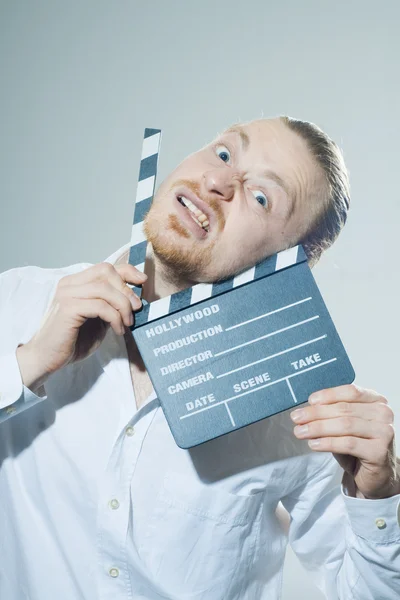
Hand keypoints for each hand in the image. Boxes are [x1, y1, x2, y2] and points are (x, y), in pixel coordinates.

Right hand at [16, 262, 145, 389]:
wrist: (48, 358)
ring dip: (123, 306)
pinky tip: (117, 330)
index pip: (105, 267)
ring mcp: (67, 294)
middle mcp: (70, 284)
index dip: (127, 271)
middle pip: (106, 272)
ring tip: (127, 323)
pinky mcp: (68, 308)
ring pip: (105, 289)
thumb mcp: (98, 319)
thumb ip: (111, 306)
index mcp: (76, 283)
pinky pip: (100, 306)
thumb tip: (135, 299)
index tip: (142, 281)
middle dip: (126, 290)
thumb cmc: (73, 340)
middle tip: (136, 309)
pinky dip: (114, 318)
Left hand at [290, 384, 399, 498]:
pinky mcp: (379, 452)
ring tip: (300, 431)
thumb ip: (332, 412)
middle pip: (344, 409)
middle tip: (296, 418)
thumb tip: (306, 408)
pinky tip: (313, 444)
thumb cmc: (358, 444)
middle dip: (316, 413)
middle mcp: (384, 414)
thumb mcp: (345, 423)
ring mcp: (384, 432)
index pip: (351, 392)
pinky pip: (348, 444)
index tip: (310, 401)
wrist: (375, 473)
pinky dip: (327, 443)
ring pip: (345, 425)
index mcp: (376, 400)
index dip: (328, 395)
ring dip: (318, 428)